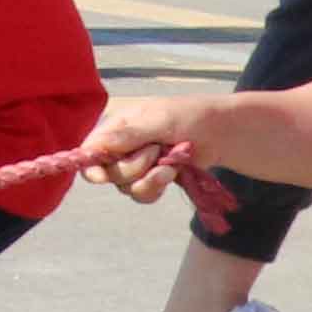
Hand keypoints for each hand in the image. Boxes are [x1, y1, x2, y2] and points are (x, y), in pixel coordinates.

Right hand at [83, 91, 235, 201]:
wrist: (221, 133)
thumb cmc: (190, 117)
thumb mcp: (159, 120)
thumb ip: (127, 135)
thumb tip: (95, 145)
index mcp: (117, 127)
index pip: (90, 150)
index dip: (91, 165)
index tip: (101, 175)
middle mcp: (122, 148)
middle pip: (108, 173)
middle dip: (133, 168)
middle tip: (156, 152)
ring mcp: (137, 166)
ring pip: (126, 187)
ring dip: (149, 180)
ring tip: (170, 167)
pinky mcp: (152, 180)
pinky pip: (142, 195)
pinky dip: (156, 188)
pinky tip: (172, 175)